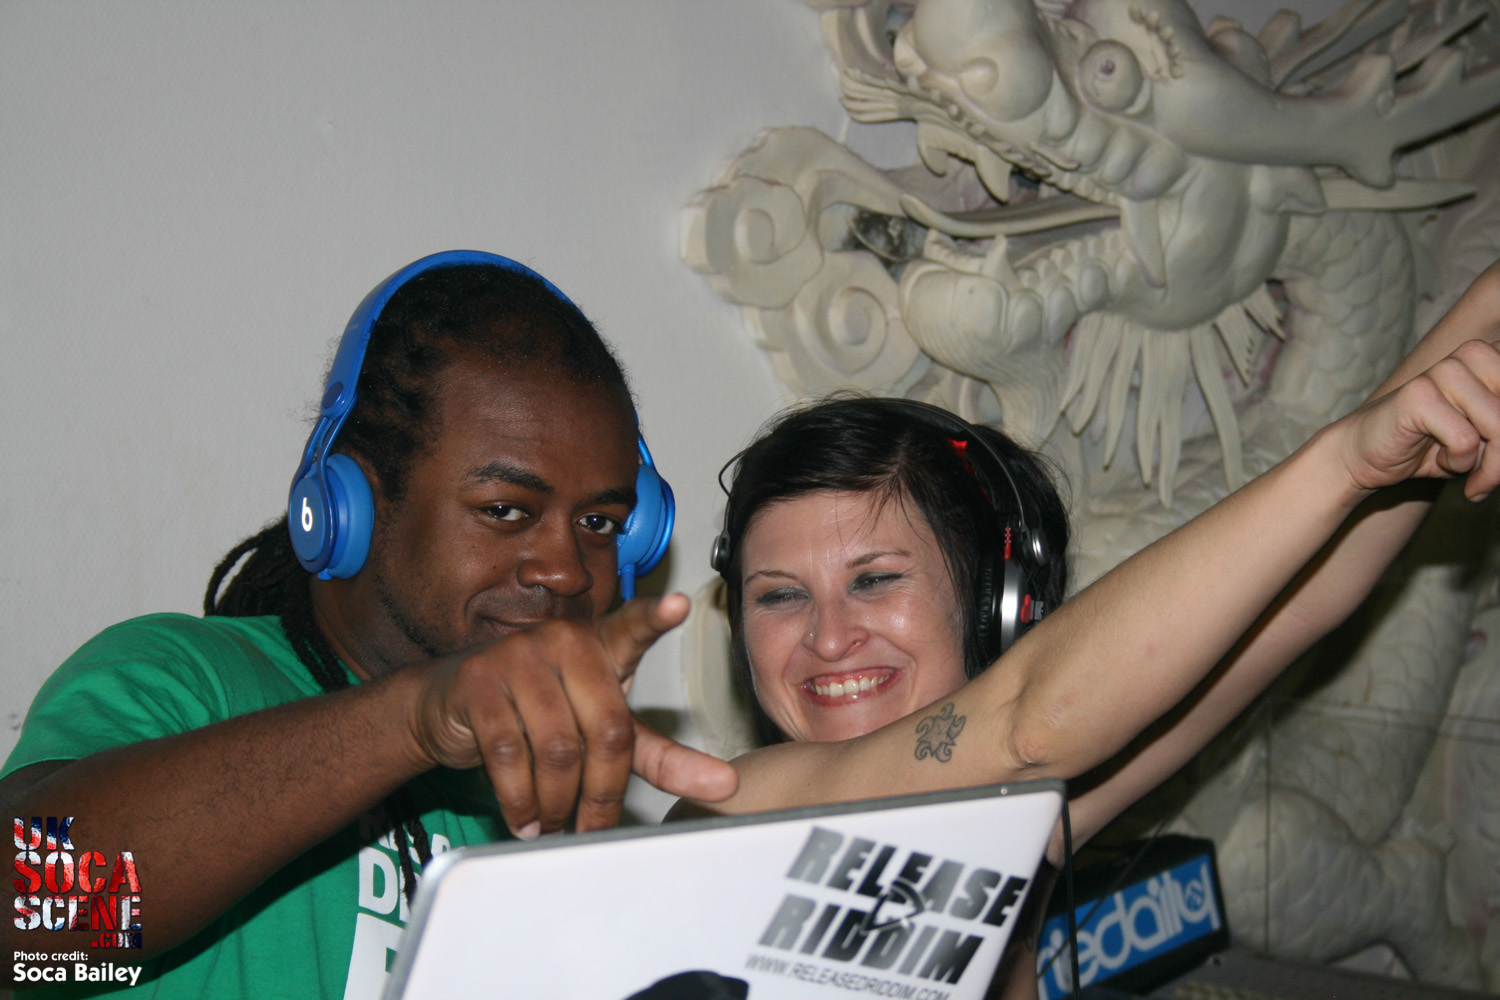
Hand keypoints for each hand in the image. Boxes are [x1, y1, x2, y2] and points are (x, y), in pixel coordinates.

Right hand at [408, 593, 736, 836]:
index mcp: (603, 645)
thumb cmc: (537, 712)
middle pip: (607, 728)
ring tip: (552, 826)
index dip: (657, 618)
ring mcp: (519, 655)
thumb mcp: (601, 728)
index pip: (635, 627)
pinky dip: (520, 799)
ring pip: (559, 748)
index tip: (679, 605)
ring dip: (557, 803)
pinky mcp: (478, 680)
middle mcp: (565, 640)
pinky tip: (523, 817)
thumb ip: (659, 754)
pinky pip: (510, 754)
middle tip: (592, 829)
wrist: (449, 705)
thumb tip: (724, 784)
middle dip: (603, 794)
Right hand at [1339, 340, 1499, 499]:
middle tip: (1489, 482)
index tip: (1499, 464)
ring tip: (1469, 477)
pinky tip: (1439, 462)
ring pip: (1499, 426)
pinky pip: (1466, 440)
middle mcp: (1473, 355)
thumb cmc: (1428, 447)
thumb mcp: (1485, 440)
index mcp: (1492, 359)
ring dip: (1490, 466)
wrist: (1363, 455)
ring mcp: (1445, 371)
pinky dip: (1458, 462)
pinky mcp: (1420, 394)